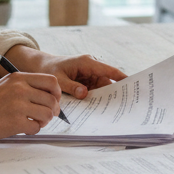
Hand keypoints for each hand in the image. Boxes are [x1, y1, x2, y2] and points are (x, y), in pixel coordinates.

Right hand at [0, 70, 62, 143]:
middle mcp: (20, 89)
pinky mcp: (15, 122)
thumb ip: (24, 87)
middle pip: (52, 99)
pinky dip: (33, 130)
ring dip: (44, 121)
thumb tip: (48, 97)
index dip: (56, 93)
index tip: (53, 101)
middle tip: (45, 116)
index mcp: (18, 78)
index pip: (51, 81)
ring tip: (33, 123)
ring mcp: (18, 105)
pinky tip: (23, 129)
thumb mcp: (4, 86)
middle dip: (53, 110)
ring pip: (47, 114)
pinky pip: (36, 127)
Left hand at [1, 46, 126, 99]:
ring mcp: (89, 74)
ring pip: (101, 87)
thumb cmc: (49, 70)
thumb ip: (71, 86)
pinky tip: (99, 109)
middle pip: (107, 81)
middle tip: (123, 106)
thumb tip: (85, 93)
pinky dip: (96, 99)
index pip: (108, 70)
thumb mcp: (58, 79)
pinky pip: (94, 90)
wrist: (41, 66)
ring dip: (104, 98)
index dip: (121, 77)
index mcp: (87, 62)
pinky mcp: (86, 81)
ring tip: (113, 111)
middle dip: (114, 92)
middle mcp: (91, 67)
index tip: (132, 84)